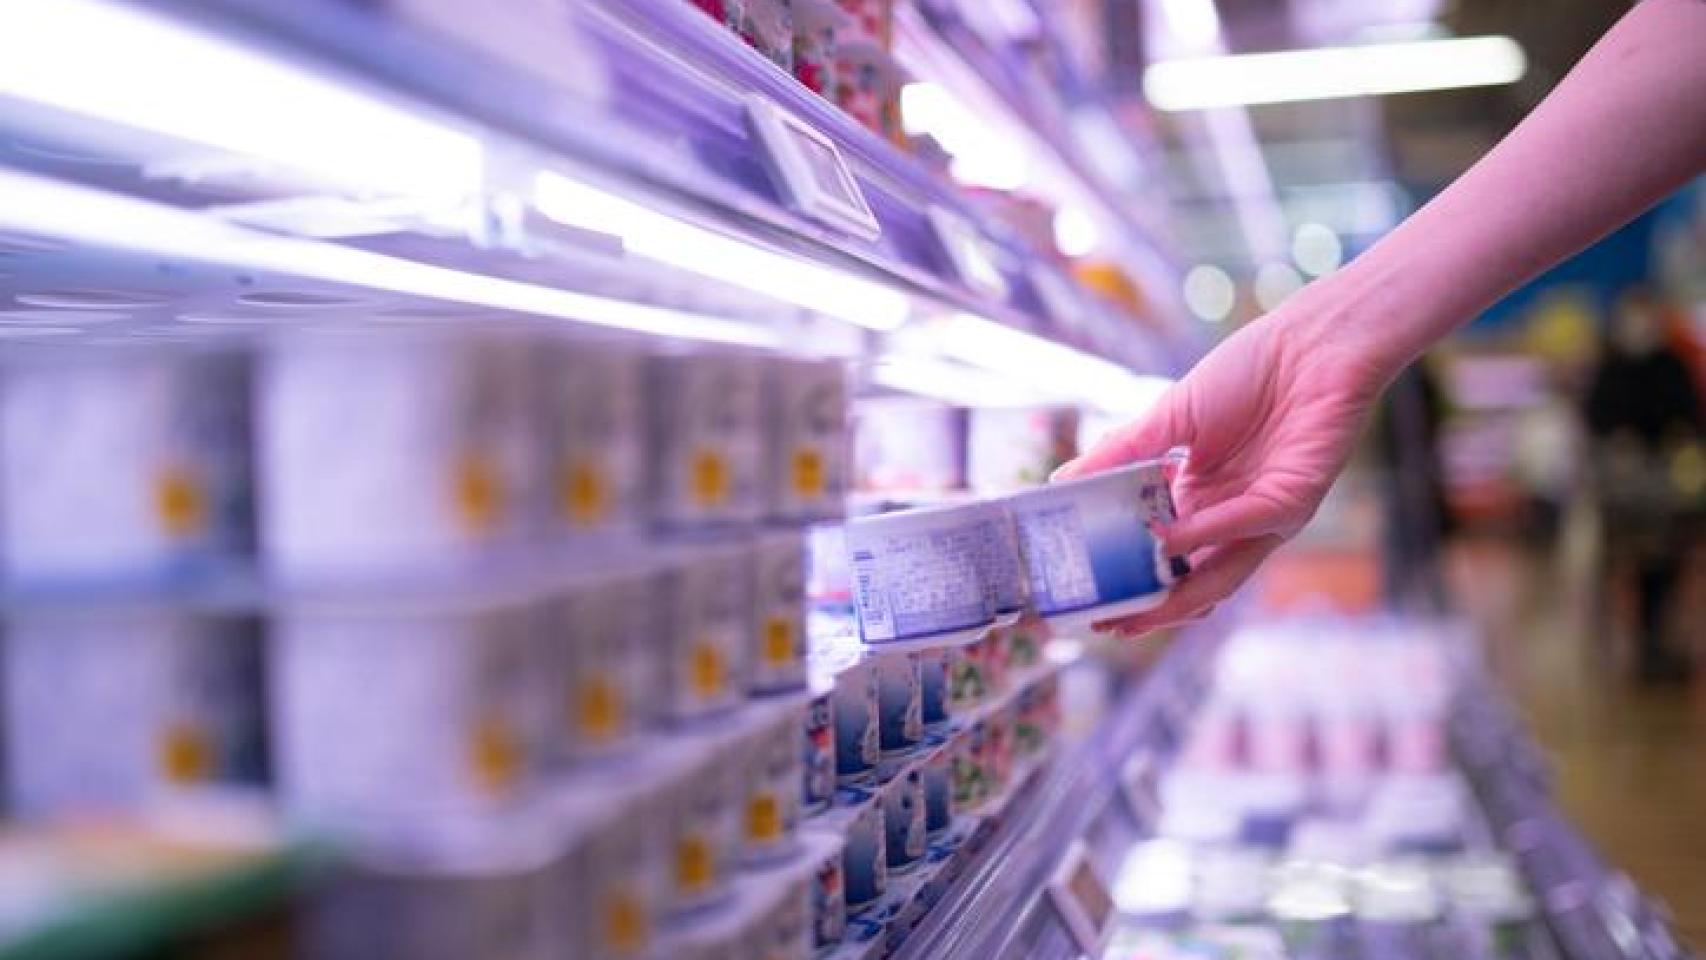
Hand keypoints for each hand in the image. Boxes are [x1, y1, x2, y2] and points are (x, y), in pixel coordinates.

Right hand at [1053, 282, 1393, 635]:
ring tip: (1133, 610)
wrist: (1310, 343)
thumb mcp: (1168, 418)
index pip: (1160, 555)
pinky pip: (1242, 525)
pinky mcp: (1293, 499)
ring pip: (1220, 575)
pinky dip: (1203, 534)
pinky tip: (1165, 537)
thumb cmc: (1248, 373)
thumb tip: (1060, 482)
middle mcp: (1231, 518)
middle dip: (1148, 609)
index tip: (1086, 599)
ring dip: (1178, 597)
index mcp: (1201, 500)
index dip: (1127, 580)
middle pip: (1189, 583)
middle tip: (1104, 624)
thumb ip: (1120, 454)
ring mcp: (1263, 515)